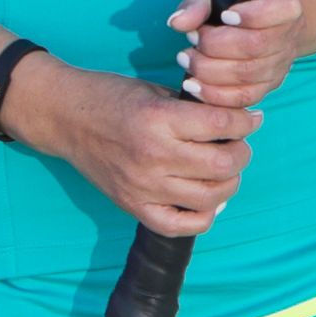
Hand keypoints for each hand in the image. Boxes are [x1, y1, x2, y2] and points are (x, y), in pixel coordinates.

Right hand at [47, 63, 257, 241]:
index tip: (252, 118)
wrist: (64, 118)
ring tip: (223, 168)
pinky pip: (182, 225)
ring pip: (211, 197)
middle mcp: (153, 156)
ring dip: (228, 182)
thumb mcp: (156, 91)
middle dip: (242, 152)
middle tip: (238, 143)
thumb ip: (194, 109)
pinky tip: (205, 198)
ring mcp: (143, 186)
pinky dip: (204, 215)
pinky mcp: (133, 206)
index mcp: (158, 119)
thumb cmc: (111, 97)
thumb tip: (238, 122)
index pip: (222, 124)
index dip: (246, 120)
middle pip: (224, 164)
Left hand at [166, 0, 306, 111]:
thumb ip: (198, 4)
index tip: (226, 15)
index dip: (253, 14)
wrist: (264, 24)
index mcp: (287, 4)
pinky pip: (244, 97)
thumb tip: (178, 22)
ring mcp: (281, 64)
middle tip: (192, 40)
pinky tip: (194, 85)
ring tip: (186, 59)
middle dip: (215, 45)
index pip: (281, 9)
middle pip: (256, 46)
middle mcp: (289, 36)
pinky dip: (215, 94)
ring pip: (248, 75)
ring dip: (209, 70)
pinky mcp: (268, 85)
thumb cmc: (238, 4)